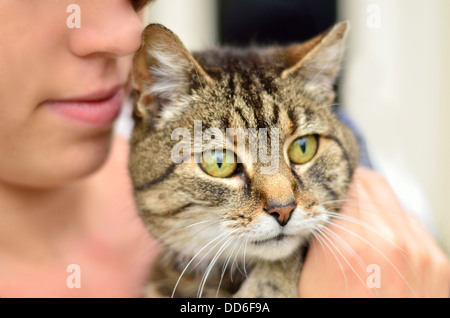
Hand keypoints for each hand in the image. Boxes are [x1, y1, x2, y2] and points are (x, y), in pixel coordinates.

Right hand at [298, 167, 449, 296]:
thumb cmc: (338, 310)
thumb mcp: (309, 278)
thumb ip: (314, 237)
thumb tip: (314, 209)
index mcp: (350, 246)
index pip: (341, 187)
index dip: (330, 185)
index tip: (324, 187)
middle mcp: (389, 240)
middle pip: (368, 184)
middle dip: (351, 188)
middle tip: (338, 197)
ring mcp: (420, 251)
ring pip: (392, 200)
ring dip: (374, 204)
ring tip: (360, 223)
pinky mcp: (439, 262)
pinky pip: (412, 225)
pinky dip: (395, 225)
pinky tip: (383, 243)